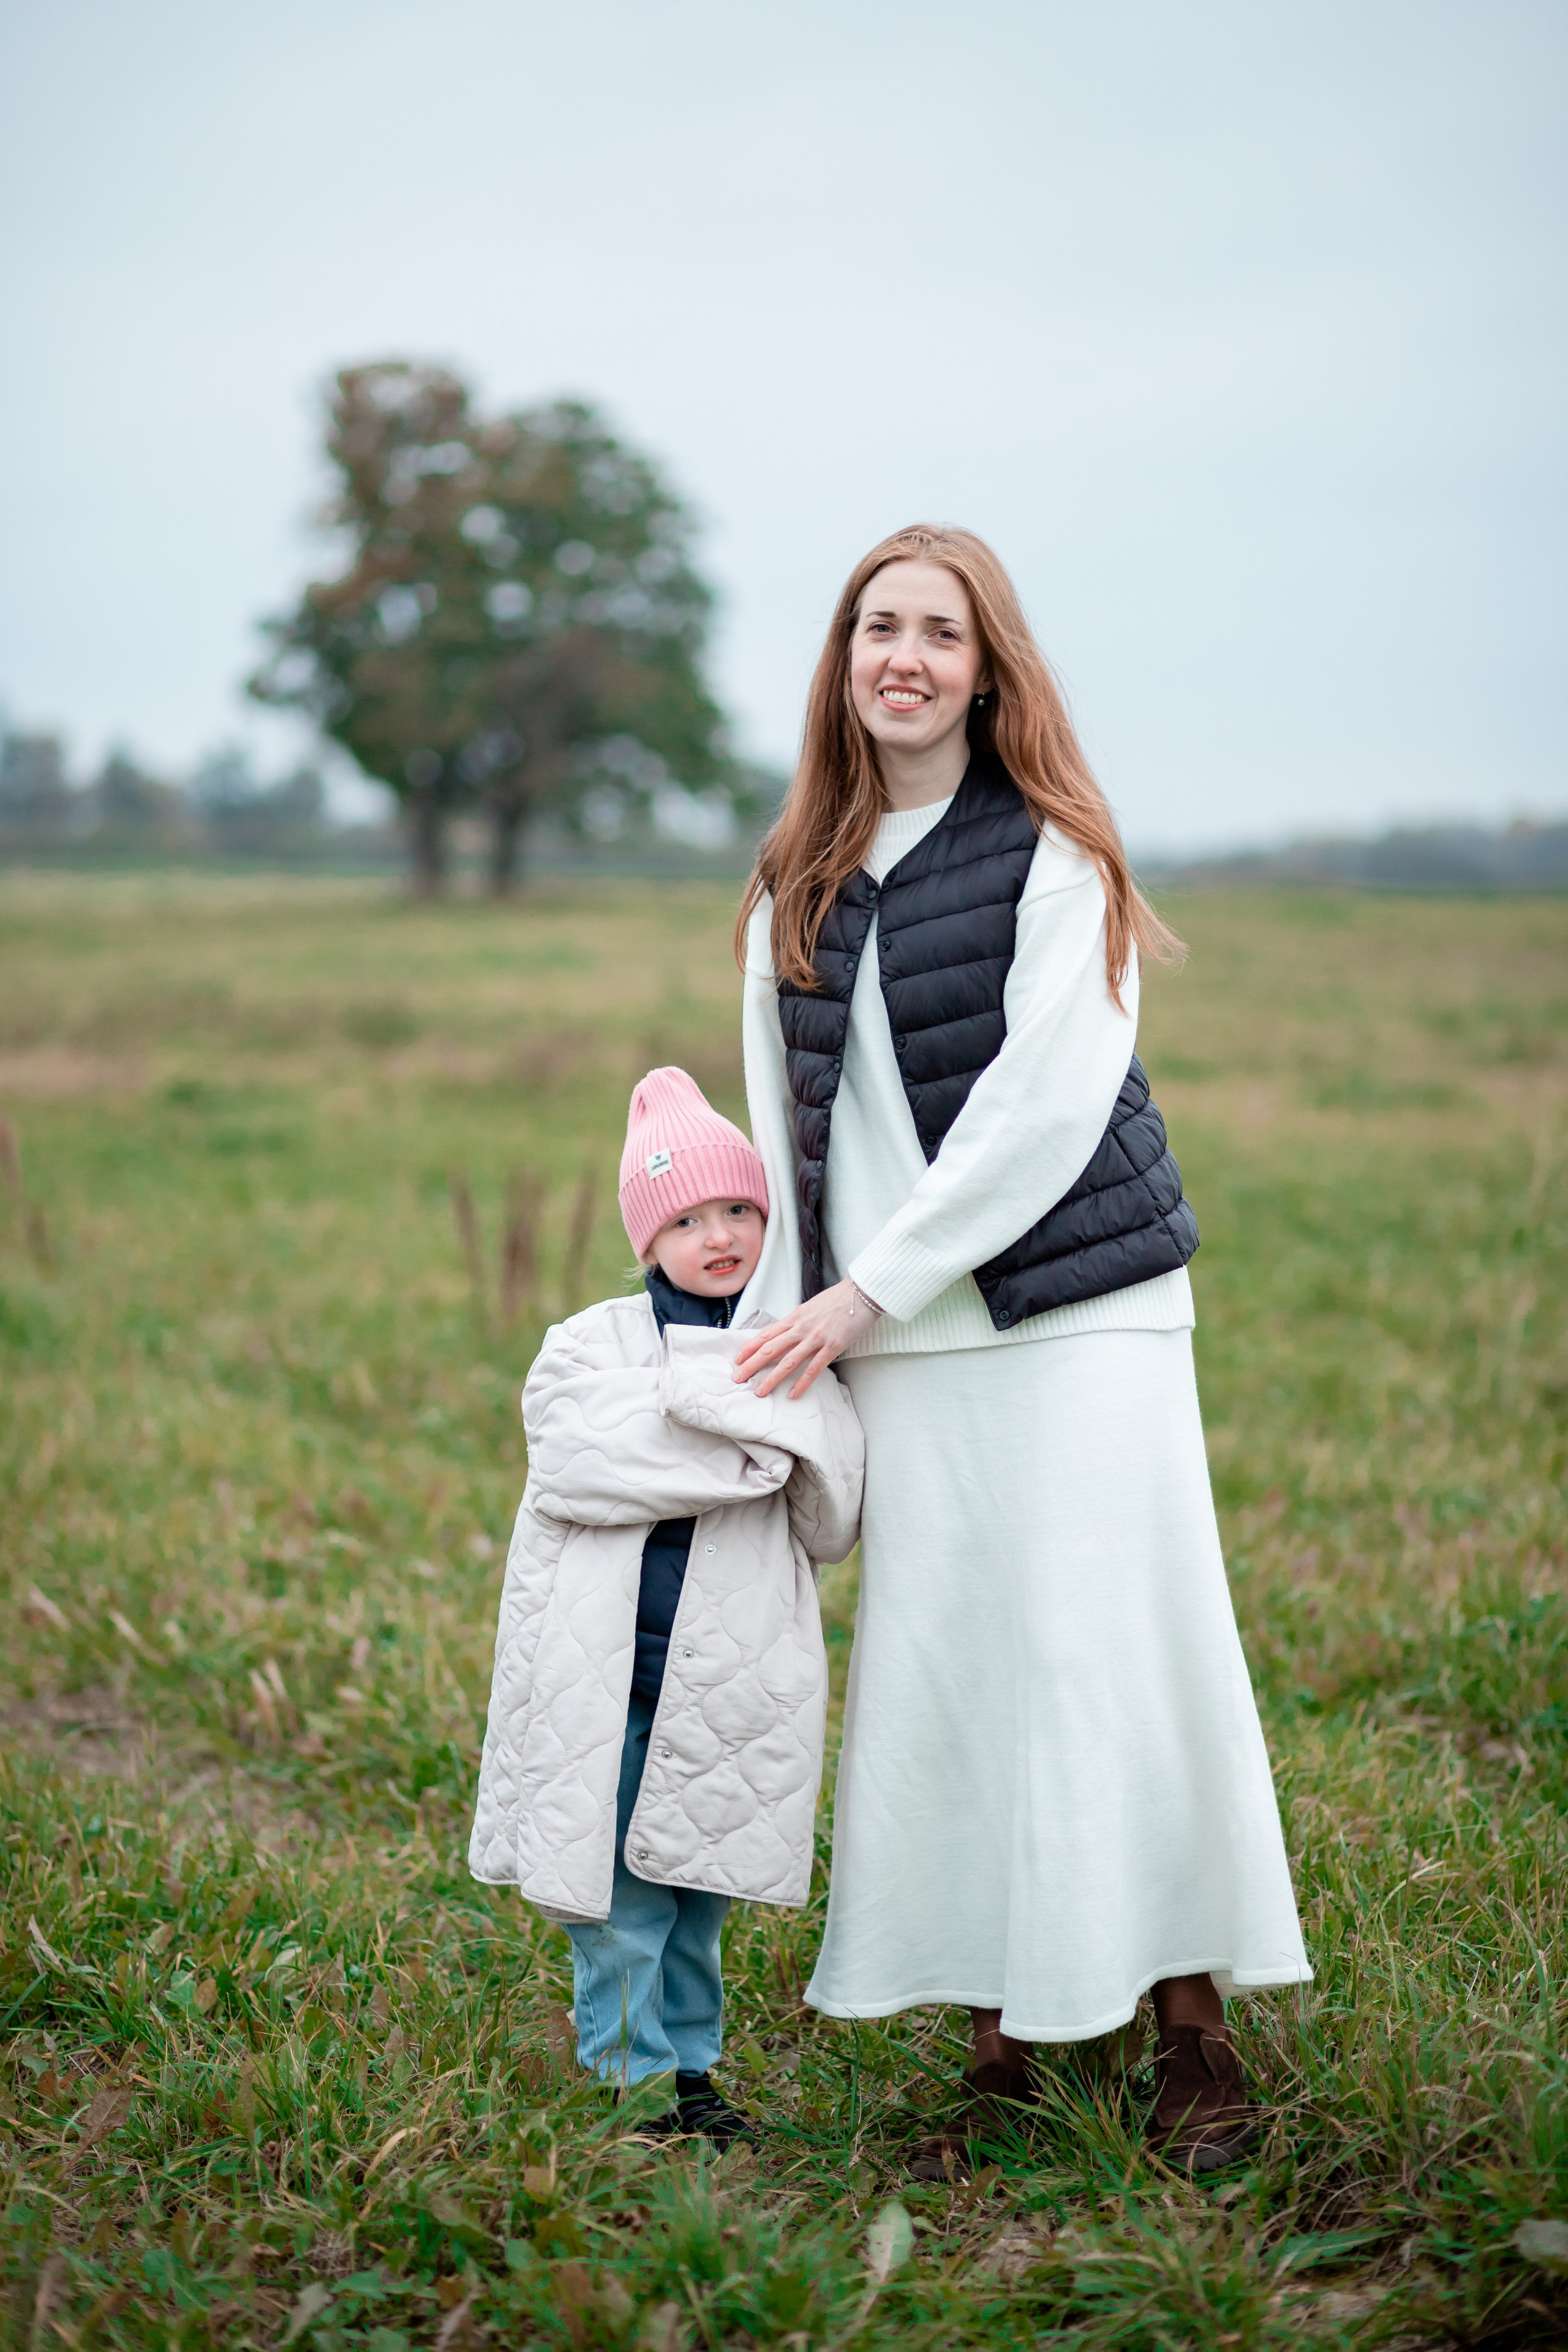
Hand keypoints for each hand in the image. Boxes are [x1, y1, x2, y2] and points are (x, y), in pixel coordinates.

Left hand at [733, 1278, 875, 1397]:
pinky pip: (814, 1368)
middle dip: (752, 1364)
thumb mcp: (811, 1307)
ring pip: (788, 1360)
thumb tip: (786, 1333)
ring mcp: (816, 1337)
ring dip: (771, 1378)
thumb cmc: (839, 1299)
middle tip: (737, 1378)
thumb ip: (798, 1321)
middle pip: (770, 1348)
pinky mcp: (833, 1346)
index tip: (737, 1359)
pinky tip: (792, 1394)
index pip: (766, 1334)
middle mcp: (801, 1327)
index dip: (749, 1347)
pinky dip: (802, 1382)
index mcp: (795, 1316)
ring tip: (760, 1391)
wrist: (862, 1292)